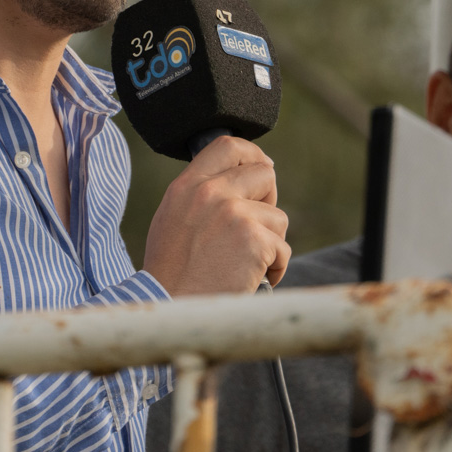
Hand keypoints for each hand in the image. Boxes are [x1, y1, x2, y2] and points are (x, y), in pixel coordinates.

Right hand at [141, 136, 289, 296]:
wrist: (168, 306)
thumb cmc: (170, 271)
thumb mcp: (173, 217)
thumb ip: (200, 194)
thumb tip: (236, 179)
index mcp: (187, 185)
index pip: (229, 146)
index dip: (253, 154)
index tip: (263, 169)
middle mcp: (211, 193)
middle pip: (264, 174)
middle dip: (269, 200)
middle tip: (257, 227)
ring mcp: (234, 215)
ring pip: (278, 217)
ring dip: (270, 242)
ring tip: (246, 263)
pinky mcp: (254, 241)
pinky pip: (283, 249)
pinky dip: (274, 268)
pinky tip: (251, 279)